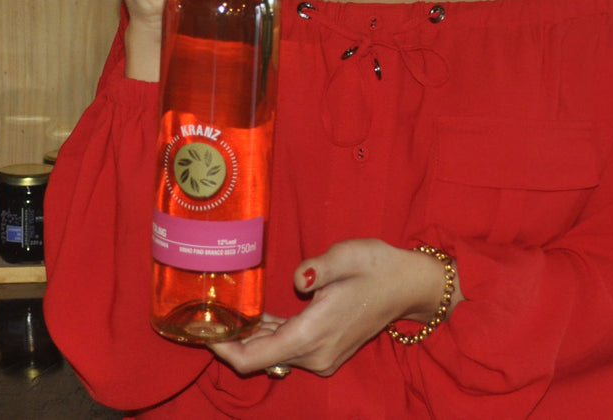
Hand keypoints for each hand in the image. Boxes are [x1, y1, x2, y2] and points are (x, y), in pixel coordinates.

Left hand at [210, 239, 462, 378]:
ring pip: (273, 355)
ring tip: (227, 315)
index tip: (202, 333)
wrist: (409, 285)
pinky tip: (258, 318)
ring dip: (251, 338)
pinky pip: (288, 349)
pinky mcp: (327, 352)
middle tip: (206, 317)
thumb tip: (299, 278)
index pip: (254, 358)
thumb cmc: (378, 266)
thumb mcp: (348, 255)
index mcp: (313, 334)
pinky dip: (270, 337)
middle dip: (232, 341)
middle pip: (259, 358)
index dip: (224, 350)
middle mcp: (315, 354)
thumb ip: (320, 266)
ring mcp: (322, 357)